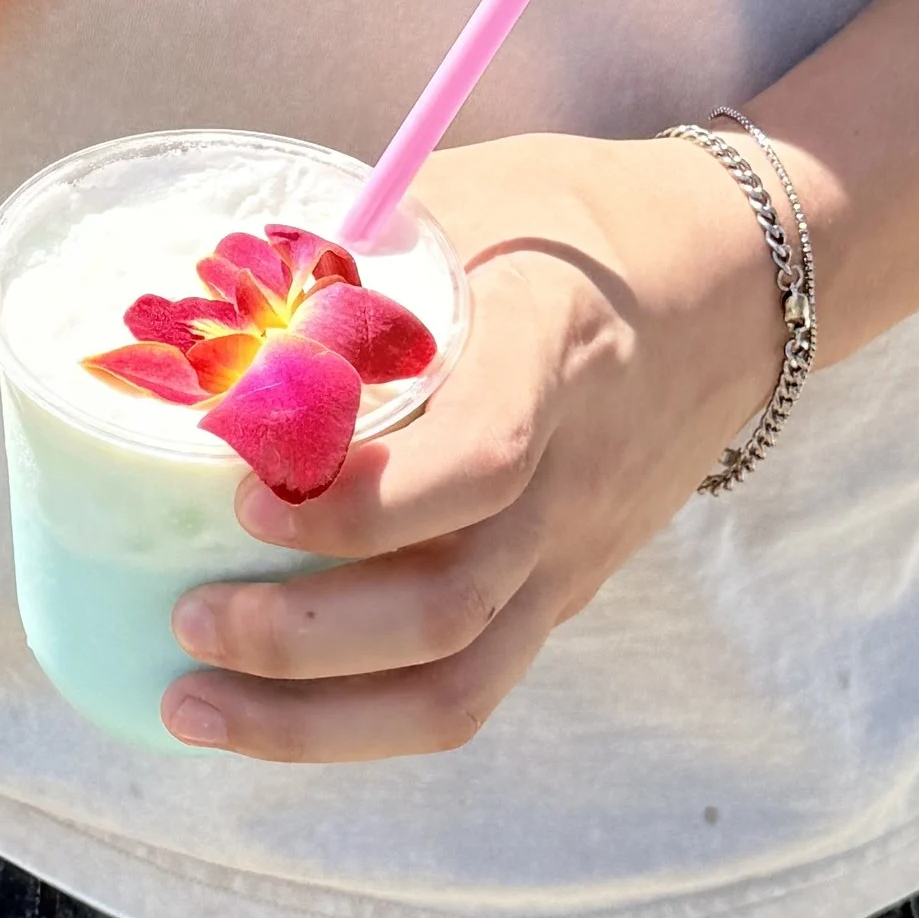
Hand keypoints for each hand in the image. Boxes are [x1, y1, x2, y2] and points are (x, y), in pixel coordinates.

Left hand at [160, 133, 791, 760]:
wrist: (731, 283)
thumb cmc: (568, 223)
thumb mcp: (465, 198)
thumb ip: (346, 254)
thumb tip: (190, 305)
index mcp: (551, 352)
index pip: (479, 460)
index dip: (361, 504)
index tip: (245, 497)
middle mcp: (573, 475)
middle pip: (450, 605)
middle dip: (302, 637)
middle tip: (186, 617)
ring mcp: (571, 551)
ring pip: (460, 684)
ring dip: (317, 719)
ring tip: (191, 704)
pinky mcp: (561, 593)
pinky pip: (469, 684)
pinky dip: (360, 718)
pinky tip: (267, 714)